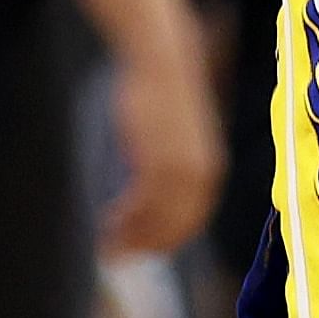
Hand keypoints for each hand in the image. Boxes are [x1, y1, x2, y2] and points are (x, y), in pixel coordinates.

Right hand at [97, 48, 226, 260]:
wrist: (163, 62)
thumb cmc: (165, 96)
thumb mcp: (178, 139)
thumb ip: (175, 169)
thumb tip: (155, 194)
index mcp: (210, 173)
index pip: (191, 223)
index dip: (165, 241)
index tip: (142, 249)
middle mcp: (201, 178)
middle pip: (175, 228)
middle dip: (147, 246)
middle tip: (119, 256)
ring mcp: (180, 171)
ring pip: (157, 220)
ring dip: (132, 237)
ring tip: (108, 243)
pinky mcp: (157, 161)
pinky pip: (142, 203)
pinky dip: (126, 218)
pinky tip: (109, 219)